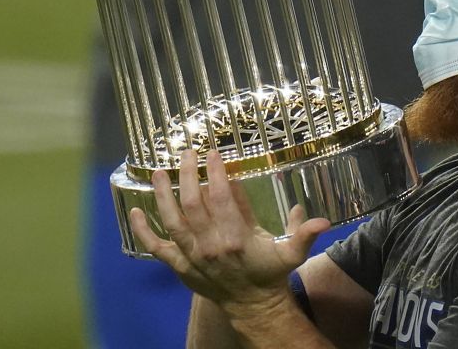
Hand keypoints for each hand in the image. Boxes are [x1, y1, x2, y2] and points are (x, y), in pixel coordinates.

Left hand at [129, 150, 328, 313]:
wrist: (252, 306)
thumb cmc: (270, 273)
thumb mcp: (292, 253)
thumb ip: (304, 234)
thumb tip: (323, 220)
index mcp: (236, 238)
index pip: (221, 198)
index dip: (215, 173)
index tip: (213, 152)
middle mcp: (210, 245)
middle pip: (192, 203)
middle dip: (186, 174)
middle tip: (186, 152)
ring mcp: (191, 256)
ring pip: (171, 220)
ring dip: (161, 194)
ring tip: (158, 172)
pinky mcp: (179, 266)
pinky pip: (157, 247)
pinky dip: (143, 230)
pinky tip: (134, 211)